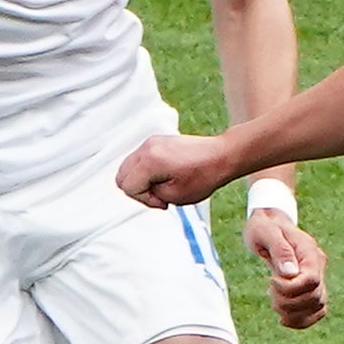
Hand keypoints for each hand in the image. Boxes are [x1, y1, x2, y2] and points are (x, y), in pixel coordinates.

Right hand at [120, 133, 237, 208]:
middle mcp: (147, 148)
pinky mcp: (157, 141)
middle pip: (122, 176)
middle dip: (137, 190)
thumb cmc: (205, 175)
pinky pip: (139, 159)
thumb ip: (151, 195)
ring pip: (128, 167)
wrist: (222, 156)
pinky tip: (163, 177)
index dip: (143, 199)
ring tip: (161, 187)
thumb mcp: (175, 196)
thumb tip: (143, 190)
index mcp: (150, 161)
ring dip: (140, 180)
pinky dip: (145, 171)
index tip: (161, 202)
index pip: (127, 186)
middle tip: (158, 196)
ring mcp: (151, 142)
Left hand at [246, 214, 328, 328]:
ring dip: (293, 312)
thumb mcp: (265, 232)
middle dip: (288, 302)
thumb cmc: (264, 227)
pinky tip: (284, 318)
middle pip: (314, 297)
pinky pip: (316, 311)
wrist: (269, 225)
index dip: (290, 288)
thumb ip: (279, 250)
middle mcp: (318, 265)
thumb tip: (290, 273)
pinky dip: (302, 320)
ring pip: (318, 307)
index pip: (311, 280)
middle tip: (270, 291)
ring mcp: (317, 277)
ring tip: (274, 302)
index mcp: (309, 251)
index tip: (271, 280)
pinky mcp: (311, 288)